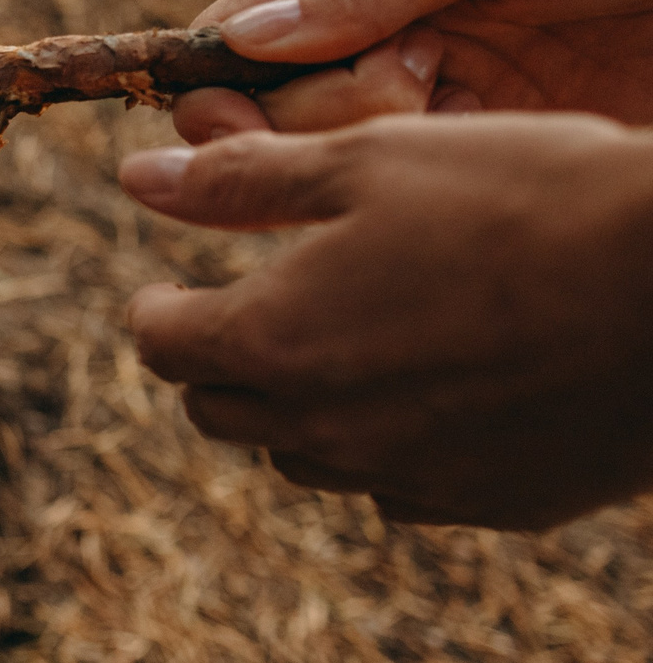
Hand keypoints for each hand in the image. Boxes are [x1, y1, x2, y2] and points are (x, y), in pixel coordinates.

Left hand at [123, 113, 652, 529]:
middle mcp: (330, 430)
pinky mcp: (495, 503)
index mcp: (277, 342)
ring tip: (340, 345)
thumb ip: (242, 181)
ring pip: (309, 457)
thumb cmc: (524, 196)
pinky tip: (429, 392)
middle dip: (220, 361)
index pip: (162, 344)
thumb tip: (139, 178)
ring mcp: (415, 476)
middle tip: (245, 315)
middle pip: (223, 411)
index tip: (173, 288)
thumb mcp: (367, 159)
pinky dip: (390, 444)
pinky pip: (403, 486)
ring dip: (302, 407)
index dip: (158, 310)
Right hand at [172, 0, 652, 142]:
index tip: (220, 118)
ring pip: (351, 155)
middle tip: (403, 81)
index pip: (243, 31)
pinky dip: (430, 178)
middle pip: (284, 110)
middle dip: (312, 114)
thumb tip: (240, 37)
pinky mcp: (513, 143)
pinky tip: (475, 151)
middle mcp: (393, 32)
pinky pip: (433, 180)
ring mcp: (453, 93)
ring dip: (377, 145)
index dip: (212, 80)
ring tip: (451, 96)